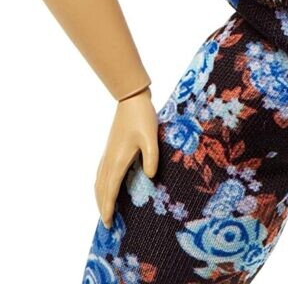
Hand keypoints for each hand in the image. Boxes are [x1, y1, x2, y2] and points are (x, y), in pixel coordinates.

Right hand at [95, 88, 159, 228]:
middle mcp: (110, 159)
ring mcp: (108, 153)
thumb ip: (151, 157)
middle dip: (102, 206)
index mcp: (118, 160)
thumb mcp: (151, 137)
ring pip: (99, 181)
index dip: (108, 208)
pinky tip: (106, 185)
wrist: (131, 99)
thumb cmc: (142, 117)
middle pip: (101, 189)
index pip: (110, 190)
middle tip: (107, 224)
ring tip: (104, 209)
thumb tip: (150, 177)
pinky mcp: (110, 148)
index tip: (108, 224)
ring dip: (100, 196)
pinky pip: (101, 172)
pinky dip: (101, 184)